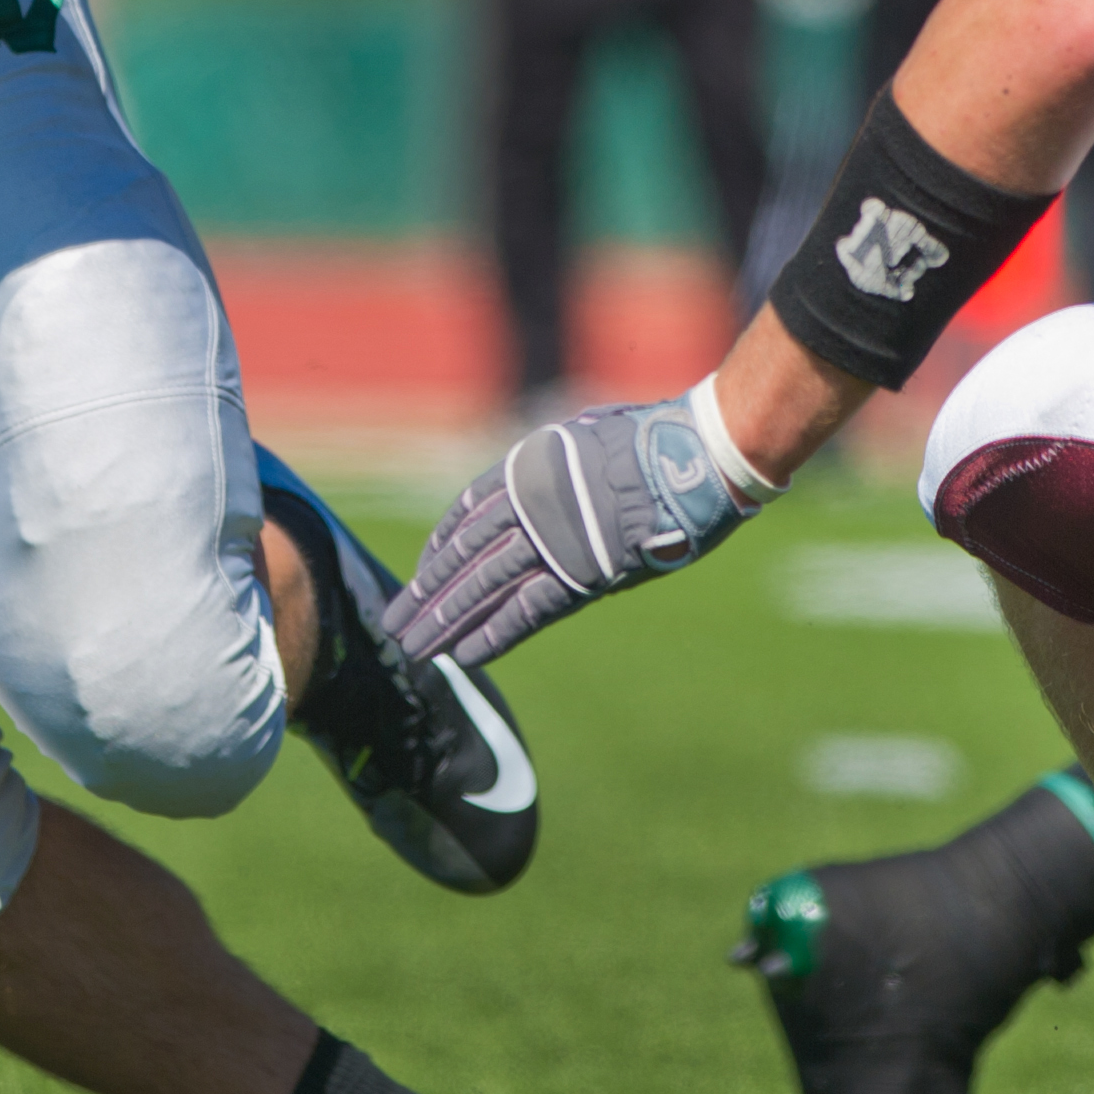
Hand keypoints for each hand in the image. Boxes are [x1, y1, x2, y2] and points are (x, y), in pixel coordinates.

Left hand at [378, 394, 767, 668]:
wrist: (699, 455)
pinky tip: (464, 658)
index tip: (422, 576)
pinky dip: (494, 636)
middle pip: (465, 558)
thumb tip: (555, 469)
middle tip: (394, 626)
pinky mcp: (581, 573)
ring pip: (484, 588)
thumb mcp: (591, 435)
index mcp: (528, 468)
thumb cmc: (657, 442)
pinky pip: (526, 611)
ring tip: (415, 650)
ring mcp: (552, 539)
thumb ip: (563, 462)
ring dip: (447, 623)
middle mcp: (529, 503)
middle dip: (428, 597)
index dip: (441, 550)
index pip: (467, 515)